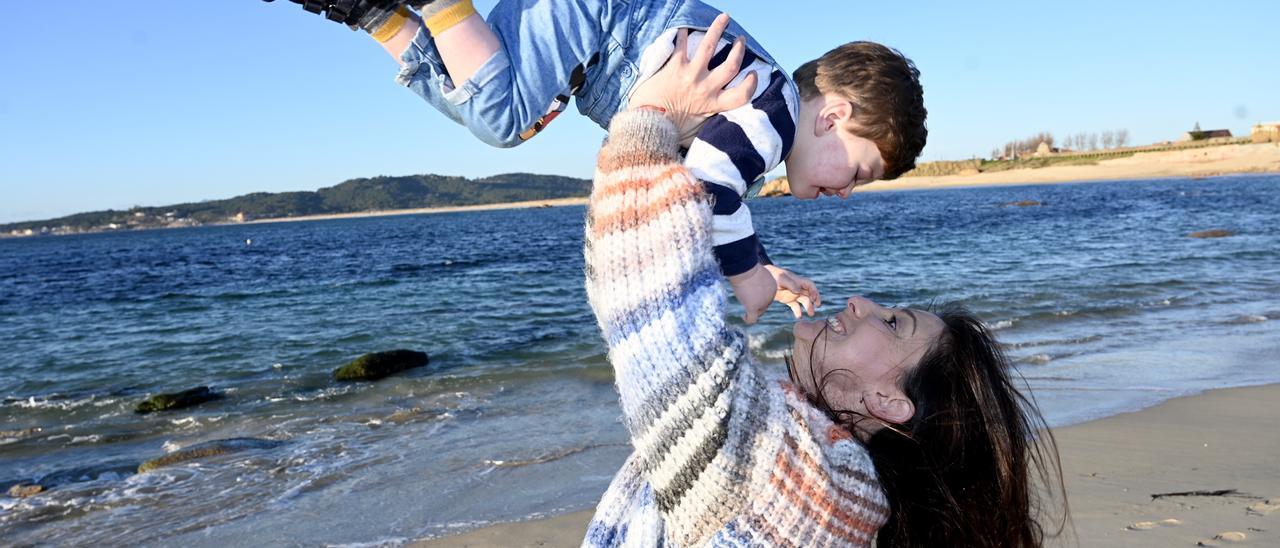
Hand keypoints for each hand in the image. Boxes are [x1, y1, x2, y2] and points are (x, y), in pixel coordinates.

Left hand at [626, 13, 759, 142]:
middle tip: (740, 41)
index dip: (751, 84)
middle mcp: (705, 88)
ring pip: (710, 46)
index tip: (753, 74)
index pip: (742, 95)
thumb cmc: (670, 130)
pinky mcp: (674, 67)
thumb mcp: (696, 128)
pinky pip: (682, 44)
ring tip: (724, 18)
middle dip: (739, 50)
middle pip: (731, 65)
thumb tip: (715, 116)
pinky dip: (684, 34)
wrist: (648, 124)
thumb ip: (708, 117)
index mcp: (712, 105)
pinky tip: (685, 26)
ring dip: (718, 29)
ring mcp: (691, 75)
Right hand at [728, 264, 776, 324]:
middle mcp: (771, 296)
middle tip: (745, 297)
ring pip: (758, 312)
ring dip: (752, 312)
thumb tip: (751, 283)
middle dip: (755, 304)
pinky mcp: (753, 307)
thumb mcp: (756, 272)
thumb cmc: (749, 268)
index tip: (749, 291)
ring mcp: (763, 302)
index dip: (758, 296)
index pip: (767, 297)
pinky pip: (752, 318)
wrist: (745, 269)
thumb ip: (757, 280)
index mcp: (773, 286)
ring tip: (745, 310)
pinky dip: (748, 319)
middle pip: (763, 305)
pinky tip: (744, 317)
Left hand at [764, 265, 821, 318]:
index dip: (814, 291)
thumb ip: (790, 284)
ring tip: (810, 315)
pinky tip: (799, 316)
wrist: (763, 278)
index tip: (814, 298)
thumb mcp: (781, 278)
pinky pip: (795, 306)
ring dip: (808, 307)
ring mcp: (792, 294)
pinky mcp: (787, 299)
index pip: (810, 285)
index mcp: (797, 281)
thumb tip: (798, 291)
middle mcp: (797, 287)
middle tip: (817, 307)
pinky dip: (797, 311)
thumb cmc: (773, 276)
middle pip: (809, 294)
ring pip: (803, 301)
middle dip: (814, 300)